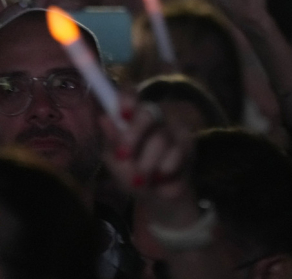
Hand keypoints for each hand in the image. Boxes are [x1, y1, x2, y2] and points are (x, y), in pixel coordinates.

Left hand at [100, 94, 194, 213]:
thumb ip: (112, 143)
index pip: (130, 94)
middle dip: (133, 135)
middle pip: (147, 113)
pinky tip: (160, 177)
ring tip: (141, 179)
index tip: (122, 113)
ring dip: (147, 164)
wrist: (160, 196)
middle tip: (123, 156)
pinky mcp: (187, 142)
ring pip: (160, 138)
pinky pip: (176, 154)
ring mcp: (172, 127)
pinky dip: (164, 171)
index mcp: (130, 116)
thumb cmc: (133, 173)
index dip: (127, 99)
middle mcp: (152, 115)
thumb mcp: (116, 163)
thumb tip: (104, 118)